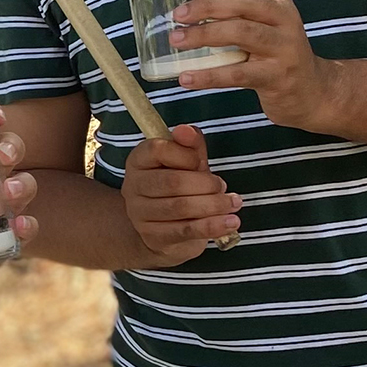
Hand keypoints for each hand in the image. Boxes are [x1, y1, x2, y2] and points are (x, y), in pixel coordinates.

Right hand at [121, 124, 241, 267]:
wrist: (162, 229)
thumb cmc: (178, 189)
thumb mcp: (186, 164)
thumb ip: (190, 146)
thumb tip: (187, 130)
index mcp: (138, 160)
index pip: (158, 150)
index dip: (185, 155)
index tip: (200, 162)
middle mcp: (133, 186)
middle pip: (172, 181)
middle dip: (206, 184)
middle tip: (223, 186)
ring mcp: (140, 214)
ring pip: (180, 207)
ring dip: (213, 205)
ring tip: (233, 203)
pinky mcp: (153, 236)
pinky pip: (186, 230)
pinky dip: (212, 226)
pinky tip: (230, 222)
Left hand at [170, 0, 343, 132]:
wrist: (311, 90)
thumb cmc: (276, 51)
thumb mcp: (266, 24)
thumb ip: (238, 10)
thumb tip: (188, 2)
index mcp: (280, 1)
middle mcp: (286, 20)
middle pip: (246, 3)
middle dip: (208, 6)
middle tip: (178, 14)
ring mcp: (284, 48)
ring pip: (242, 33)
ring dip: (204, 35)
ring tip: (176, 39)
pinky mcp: (276, 76)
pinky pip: (238, 73)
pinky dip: (209, 75)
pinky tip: (186, 77)